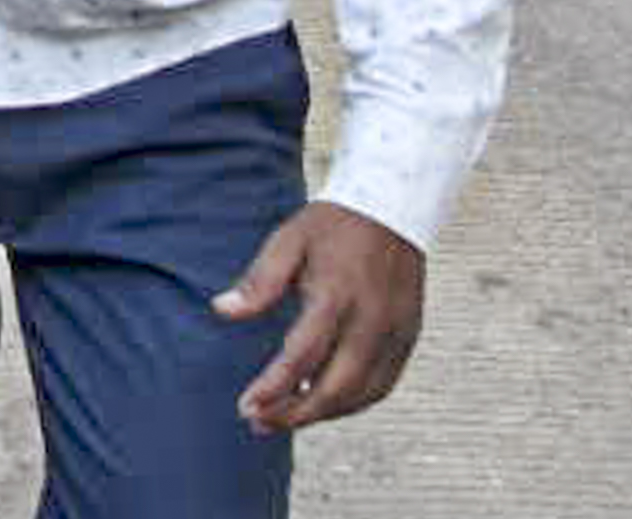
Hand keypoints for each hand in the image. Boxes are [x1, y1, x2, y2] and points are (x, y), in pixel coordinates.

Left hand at [219, 200, 425, 431]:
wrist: (392, 209)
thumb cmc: (331, 226)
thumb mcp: (287, 241)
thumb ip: (259, 282)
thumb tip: (222, 311)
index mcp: (336, 296)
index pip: (302, 356)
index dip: (274, 388)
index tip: (246, 407)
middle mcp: (372, 321)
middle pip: (336, 387)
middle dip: (296, 414)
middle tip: (259, 423)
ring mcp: (396, 333)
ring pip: (363, 394)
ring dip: (324, 414)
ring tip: (286, 418)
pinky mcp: (409, 338)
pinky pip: (384, 385)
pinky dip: (354, 403)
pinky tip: (325, 403)